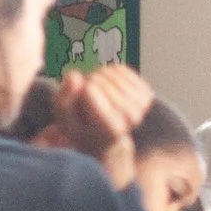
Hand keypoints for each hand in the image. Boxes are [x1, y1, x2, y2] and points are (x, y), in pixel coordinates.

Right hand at [52, 64, 152, 188]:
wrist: (107, 140)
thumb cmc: (84, 130)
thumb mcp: (65, 122)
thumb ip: (64, 101)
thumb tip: (74, 75)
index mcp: (111, 128)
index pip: (90, 88)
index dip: (77, 90)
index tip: (77, 102)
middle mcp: (131, 117)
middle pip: (99, 79)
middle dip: (86, 82)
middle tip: (86, 98)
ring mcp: (141, 105)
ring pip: (110, 72)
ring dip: (97, 77)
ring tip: (95, 93)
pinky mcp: (145, 94)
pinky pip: (120, 69)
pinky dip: (109, 73)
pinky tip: (106, 86)